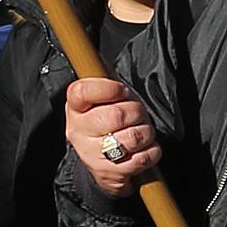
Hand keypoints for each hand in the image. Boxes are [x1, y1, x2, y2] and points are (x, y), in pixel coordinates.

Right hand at [64, 76, 160, 196]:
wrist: (106, 164)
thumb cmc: (108, 122)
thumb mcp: (103, 97)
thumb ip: (102, 75)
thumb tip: (96, 53)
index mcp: (75, 108)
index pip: (83, 91)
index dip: (109, 88)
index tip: (122, 91)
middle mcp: (78, 131)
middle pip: (116, 115)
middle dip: (137, 112)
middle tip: (138, 114)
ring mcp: (91, 155)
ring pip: (132, 137)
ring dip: (146, 132)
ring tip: (143, 131)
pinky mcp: (109, 173)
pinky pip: (141, 158)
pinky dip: (152, 151)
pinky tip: (146, 149)